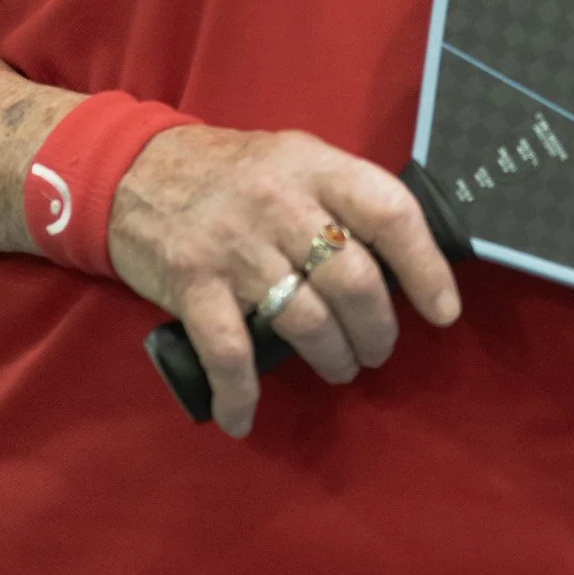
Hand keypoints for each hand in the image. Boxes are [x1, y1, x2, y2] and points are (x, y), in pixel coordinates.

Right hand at [108, 124, 460, 436]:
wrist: (130, 168)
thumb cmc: (227, 170)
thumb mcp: (292, 157)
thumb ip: (339, 197)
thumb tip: (400, 259)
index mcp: (313, 165)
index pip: (388, 212)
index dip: (426, 266)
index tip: (443, 310)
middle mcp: (279, 201)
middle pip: (353, 278)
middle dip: (376, 329)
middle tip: (376, 349)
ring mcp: (234, 245)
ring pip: (305, 318)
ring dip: (331, 357)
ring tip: (338, 367)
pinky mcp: (192, 283)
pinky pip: (229, 351)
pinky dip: (241, 393)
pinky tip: (245, 417)